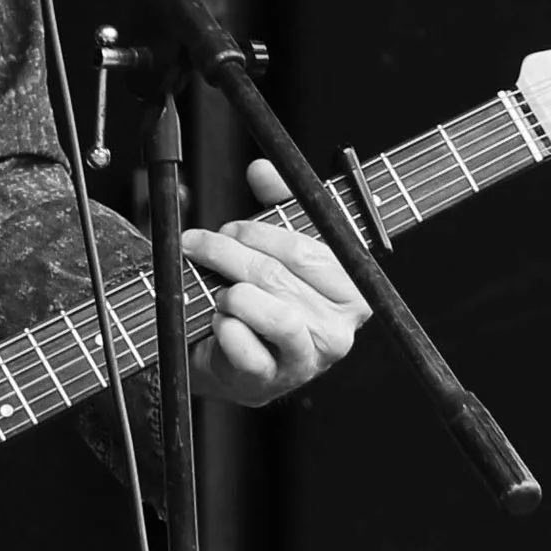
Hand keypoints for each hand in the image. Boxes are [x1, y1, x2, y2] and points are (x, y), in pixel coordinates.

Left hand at [184, 159, 367, 407]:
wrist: (230, 359)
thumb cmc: (261, 300)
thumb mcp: (274, 247)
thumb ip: (276, 202)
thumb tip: (263, 170)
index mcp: (350, 289)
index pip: (308, 251)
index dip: (260, 234)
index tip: (230, 228)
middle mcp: (340, 328)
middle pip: (280, 277)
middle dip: (230, 255)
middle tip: (200, 247)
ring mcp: (308, 358)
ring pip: (274, 313)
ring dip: (232, 294)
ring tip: (217, 292)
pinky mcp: (273, 381)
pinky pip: (248, 348)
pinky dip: (225, 329)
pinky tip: (219, 322)